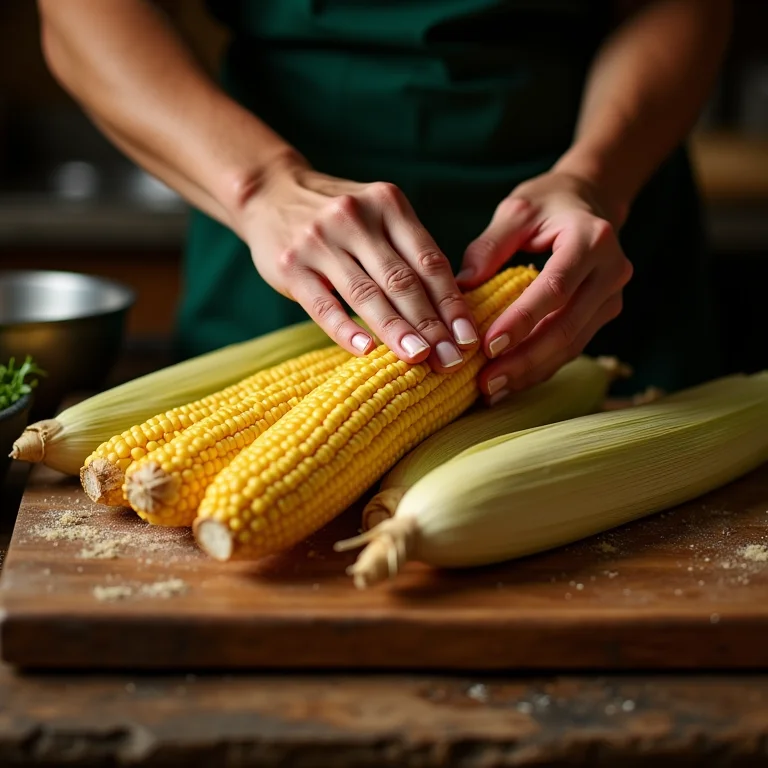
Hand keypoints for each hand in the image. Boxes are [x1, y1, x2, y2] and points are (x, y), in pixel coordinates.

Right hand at [237, 155, 477, 372]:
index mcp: (387, 204)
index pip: (429, 261)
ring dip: (397, 331)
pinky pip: (323, 305)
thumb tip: (450, 312)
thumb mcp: (376, 217)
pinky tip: (367, 351)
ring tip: (419, 358)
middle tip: (450, 359)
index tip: (468, 338)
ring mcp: (319, 240)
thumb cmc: (337, 218)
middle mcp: (355, 218)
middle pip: (402, 280)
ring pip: (367, 294)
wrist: (270, 193)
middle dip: (431, 325)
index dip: (452, 303)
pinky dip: (346, 330)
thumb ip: (407, 252)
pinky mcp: (290, 265)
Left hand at [457, 171, 632, 402]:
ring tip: (492, 390)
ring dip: (531, 372)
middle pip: (567, 327)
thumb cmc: (548, 202)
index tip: (488, 346)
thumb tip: (461, 286)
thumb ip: (490, 246)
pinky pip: (571, 348)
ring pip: (572, 345)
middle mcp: (610, 272)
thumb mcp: (517, 211)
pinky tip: (510, 383)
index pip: (555, 288)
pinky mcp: (603, 315)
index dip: (522, 320)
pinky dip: (540, 368)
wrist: (590, 200)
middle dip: (524, 360)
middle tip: (486, 382)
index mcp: (592, 240)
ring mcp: (611, 298)